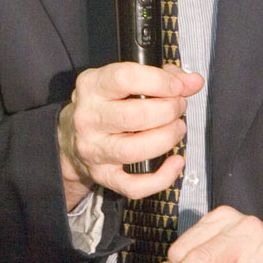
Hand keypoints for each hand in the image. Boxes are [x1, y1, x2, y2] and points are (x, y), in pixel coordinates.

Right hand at [58, 62, 202, 204]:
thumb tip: (193, 82)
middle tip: (179, 106)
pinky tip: (175, 161)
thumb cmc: (106, 102)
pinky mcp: (103, 176)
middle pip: (135, 116)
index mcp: (92, 86)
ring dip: (167, 138)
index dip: (159, 81)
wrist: (70, 136)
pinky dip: (162, 177)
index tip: (178, 86)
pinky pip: (134, 185)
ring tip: (177, 128)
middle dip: (169, 110)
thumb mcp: (124, 80)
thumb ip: (162, 76)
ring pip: (136, 150)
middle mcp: (88, 118)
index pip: (126, 78)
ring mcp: (94, 149)